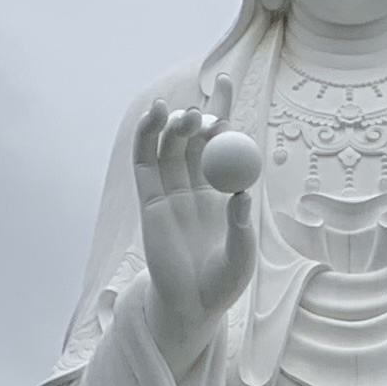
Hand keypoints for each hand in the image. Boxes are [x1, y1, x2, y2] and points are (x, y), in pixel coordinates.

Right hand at [135, 86, 254, 363]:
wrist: (191, 307)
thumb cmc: (222, 284)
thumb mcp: (240, 257)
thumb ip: (240, 228)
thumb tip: (242, 195)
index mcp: (222, 190)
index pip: (222, 141)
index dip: (221, 108)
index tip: (223, 78)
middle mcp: (195, 186)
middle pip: (194, 138)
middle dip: (198, 116)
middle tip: (205, 110)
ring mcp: (170, 192)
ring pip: (168, 146)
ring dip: (173, 124)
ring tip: (182, 114)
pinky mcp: (149, 202)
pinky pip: (145, 162)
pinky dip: (147, 136)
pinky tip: (154, 115)